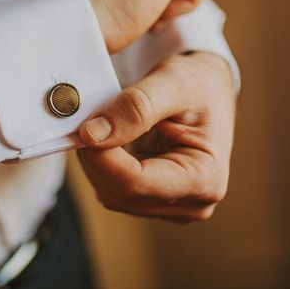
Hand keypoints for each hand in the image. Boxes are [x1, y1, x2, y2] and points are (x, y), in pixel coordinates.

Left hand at [77, 52, 234, 222]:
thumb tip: (92, 134)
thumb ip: (134, 108)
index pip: (136, 182)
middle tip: (88, 118)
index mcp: (205, 179)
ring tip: (103, 123)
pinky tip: (108, 137)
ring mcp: (171, 205)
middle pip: (119, 193)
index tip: (83, 127)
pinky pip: (111, 188)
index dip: (101, 156)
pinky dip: (101, 162)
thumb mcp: (173, 83)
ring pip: (110, 193)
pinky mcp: (152, 198)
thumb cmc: (199, 84)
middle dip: (95, 156)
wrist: (206, 88)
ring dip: (96, 159)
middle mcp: (191, 203)